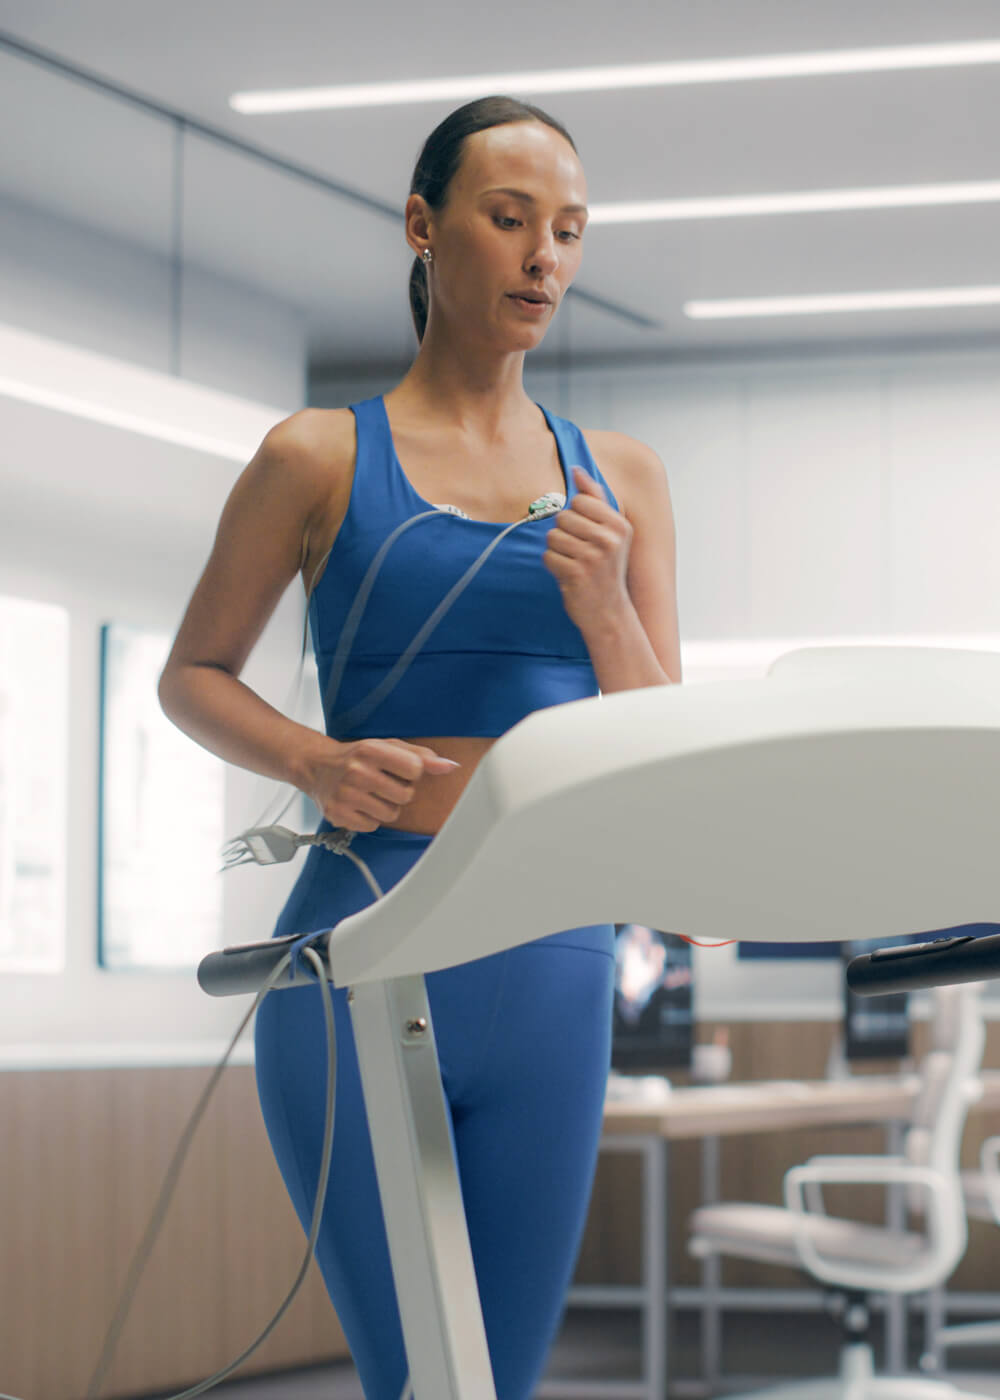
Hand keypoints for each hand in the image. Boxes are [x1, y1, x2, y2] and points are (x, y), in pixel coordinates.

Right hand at [304, 737, 458, 831]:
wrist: (317, 766)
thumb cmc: (359, 756)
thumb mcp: (388, 747)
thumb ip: (421, 756)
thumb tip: (451, 766)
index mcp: (370, 750)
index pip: (415, 769)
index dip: (412, 773)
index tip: (399, 770)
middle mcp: (356, 771)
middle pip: (405, 795)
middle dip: (400, 792)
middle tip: (383, 784)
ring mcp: (345, 794)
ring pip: (390, 814)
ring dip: (386, 807)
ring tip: (371, 794)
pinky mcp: (337, 814)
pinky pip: (372, 826)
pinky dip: (370, 819)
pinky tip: (360, 805)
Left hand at [542, 465, 632, 630]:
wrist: (609, 612)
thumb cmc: (605, 568)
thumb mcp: (609, 532)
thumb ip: (594, 498)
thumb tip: (576, 469)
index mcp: (620, 525)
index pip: (579, 501)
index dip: (575, 517)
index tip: (587, 535)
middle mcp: (610, 540)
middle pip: (563, 517)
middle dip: (564, 535)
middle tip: (579, 553)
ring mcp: (594, 558)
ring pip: (553, 537)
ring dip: (558, 552)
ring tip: (574, 564)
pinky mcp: (577, 574)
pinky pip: (548, 556)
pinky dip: (553, 567)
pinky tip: (569, 576)